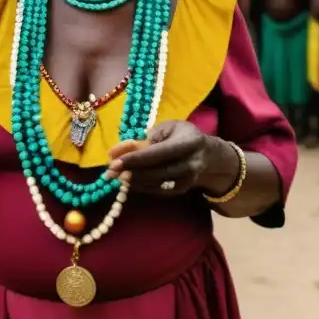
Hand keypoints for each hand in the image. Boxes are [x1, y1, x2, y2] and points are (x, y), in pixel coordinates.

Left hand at [106, 121, 220, 196]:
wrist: (209, 156)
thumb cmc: (184, 136)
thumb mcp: (168, 128)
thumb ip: (146, 136)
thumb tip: (119, 150)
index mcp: (188, 143)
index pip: (157, 153)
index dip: (135, 158)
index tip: (114, 162)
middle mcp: (190, 164)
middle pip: (156, 172)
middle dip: (131, 172)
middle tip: (109, 173)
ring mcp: (187, 180)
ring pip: (156, 184)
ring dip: (133, 181)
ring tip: (114, 176)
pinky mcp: (181, 190)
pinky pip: (158, 190)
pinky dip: (141, 186)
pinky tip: (128, 181)